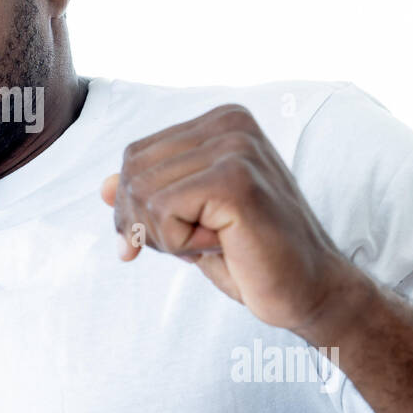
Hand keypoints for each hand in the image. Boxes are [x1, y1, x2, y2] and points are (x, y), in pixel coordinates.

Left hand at [100, 103, 363, 332]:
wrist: (310, 291)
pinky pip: (163, 212)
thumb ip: (150, 195)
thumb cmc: (253, 256)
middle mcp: (230, 123)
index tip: (170, 237)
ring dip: (167, 236)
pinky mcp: (236, 181)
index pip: (135, 156)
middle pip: (133, 172)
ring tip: (216, 242)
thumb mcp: (190, 219)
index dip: (136, 207)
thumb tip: (102, 187)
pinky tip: (223, 245)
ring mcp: (236, 147)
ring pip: (143, 193)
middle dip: (147, 224)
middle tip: (195, 245)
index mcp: (222, 121)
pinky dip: (181, 243)